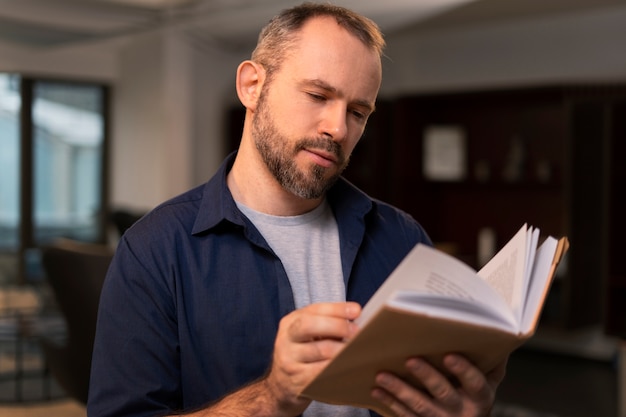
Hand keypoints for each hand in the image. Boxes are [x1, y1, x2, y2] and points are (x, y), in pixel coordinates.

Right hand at [262, 302, 360, 415]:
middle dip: (337, 326)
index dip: (337, 309)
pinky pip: (322, 372)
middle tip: (356, 332)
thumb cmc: (302, 354)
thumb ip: (325, 322)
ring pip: (320, 350)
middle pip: (310, 326)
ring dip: (342, 349)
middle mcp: (285, 339)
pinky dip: (338, 367)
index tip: (356, 311)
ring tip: (356, 349)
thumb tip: (355, 316)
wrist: (281, 385)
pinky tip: (348, 366)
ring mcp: (289, 361)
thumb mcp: (306, 334)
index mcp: (290, 323)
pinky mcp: (297, 381)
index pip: (314, 310)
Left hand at [371, 354, 506, 416]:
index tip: (449, 355)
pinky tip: (377, 390)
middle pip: (444, 392)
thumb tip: (501, 335)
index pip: (475, 383)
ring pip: (420, 406)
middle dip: (426, 376)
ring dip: (399, 390)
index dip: (463, 370)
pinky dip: (390, 402)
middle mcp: (462, 411)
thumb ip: (493, 364)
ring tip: (382, 375)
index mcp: (480, 398)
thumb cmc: (473, 398)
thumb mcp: (489, 384)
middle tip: (410, 359)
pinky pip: (406, 415)